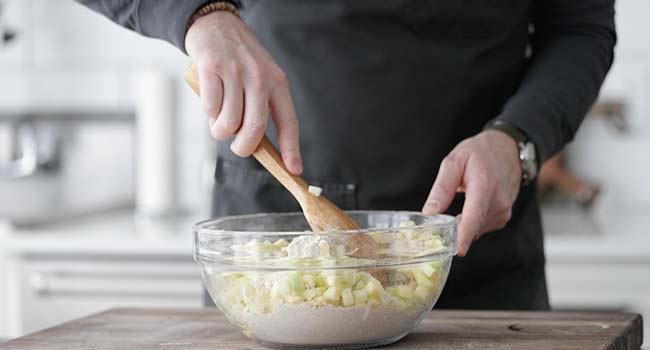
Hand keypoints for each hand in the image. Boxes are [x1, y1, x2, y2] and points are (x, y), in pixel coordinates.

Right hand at [185, 11, 302, 174]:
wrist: (217, 26)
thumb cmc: (239, 61)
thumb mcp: (262, 78)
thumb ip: (261, 108)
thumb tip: (256, 146)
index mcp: (278, 83)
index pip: (289, 122)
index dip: (291, 149)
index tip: (294, 170)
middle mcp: (260, 77)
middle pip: (255, 128)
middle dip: (244, 147)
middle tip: (238, 146)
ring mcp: (236, 72)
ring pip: (229, 122)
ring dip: (220, 130)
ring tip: (219, 119)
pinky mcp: (212, 68)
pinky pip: (210, 107)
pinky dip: (208, 112)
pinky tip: (210, 100)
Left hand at [422, 130, 521, 256]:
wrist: (508, 149)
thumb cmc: (480, 152)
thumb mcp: (454, 162)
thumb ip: (442, 188)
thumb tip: (430, 212)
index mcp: (484, 186)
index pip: (475, 215)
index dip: (465, 235)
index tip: (458, 250)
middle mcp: (498, 202)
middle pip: (472, 226)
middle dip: (454, 231)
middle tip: (439, 225)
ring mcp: (504, 211)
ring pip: (476, 229)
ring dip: (463, 224)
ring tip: (459, 204)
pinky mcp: (504, 216)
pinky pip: (482, 226)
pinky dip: (472, 222)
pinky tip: (470, 207)